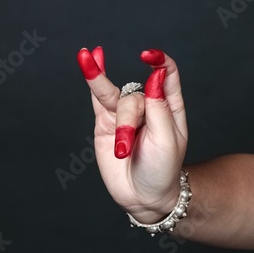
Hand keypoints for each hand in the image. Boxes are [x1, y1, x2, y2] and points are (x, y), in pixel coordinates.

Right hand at [77, 47, 187, 222]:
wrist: (143, 196)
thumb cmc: (162, 169)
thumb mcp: (166, 140)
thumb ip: (158, 107)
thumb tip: (156, 75)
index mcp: (168, 106)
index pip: (166, 73)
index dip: (159, 61)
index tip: (148, 56)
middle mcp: (147, 106)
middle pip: (134, 93)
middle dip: (127, 120)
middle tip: (124, 147)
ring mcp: (125, 113)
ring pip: (112, 94)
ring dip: (99, 83)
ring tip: (85, 58)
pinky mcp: (106, 122)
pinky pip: (98, 97)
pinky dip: (93, 78)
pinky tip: (89, 58)